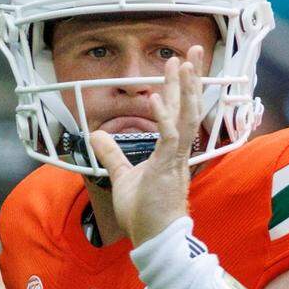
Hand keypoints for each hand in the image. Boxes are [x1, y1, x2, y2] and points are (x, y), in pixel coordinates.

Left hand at [89, 48, 202, 245]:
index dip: (177, 88)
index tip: (177, 64)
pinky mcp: (169, 168)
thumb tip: (95, 136)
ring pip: (186, 117)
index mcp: (170, 151)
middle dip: (190, 78)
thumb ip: (111, 154)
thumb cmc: (144, 213)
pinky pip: (169, 137)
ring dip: (185, 89)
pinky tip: (154, 98)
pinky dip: (162, 116)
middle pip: (188, 107)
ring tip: (183, 63)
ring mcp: (176, 159)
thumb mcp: (121, 176)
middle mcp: (178, 151)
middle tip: (193, 49)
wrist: (153, 238)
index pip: (176, 112)